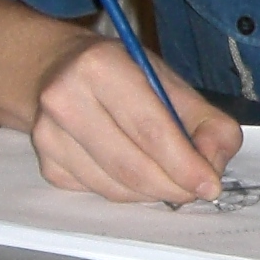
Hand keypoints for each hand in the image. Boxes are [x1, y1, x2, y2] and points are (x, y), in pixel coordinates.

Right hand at [30, 35, 237, 203]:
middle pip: (131, 165)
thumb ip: (206, 121)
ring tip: (169, 178)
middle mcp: (65, 99)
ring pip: (115, 187)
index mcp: (100, 66)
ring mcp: (49, 135)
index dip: (184, 164)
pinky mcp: (46, 164)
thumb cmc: (121, 75)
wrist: (56, 71)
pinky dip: (127, 191)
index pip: (150, 129)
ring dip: (152, 191)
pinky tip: (135, 172)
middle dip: (173, 185)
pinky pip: (98, 192)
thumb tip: (212, 164)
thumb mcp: (169, 82)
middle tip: (196, 189)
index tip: (210, 184)